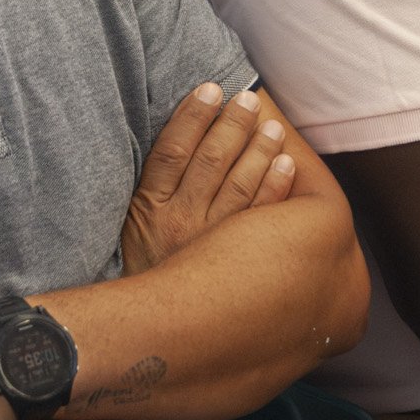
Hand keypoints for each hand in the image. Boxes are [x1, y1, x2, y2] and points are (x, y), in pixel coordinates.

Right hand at [120, 83, 297, 274]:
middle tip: (248, 100)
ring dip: (258, 150)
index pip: (172, 151)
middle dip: (232, 125)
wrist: (151, 330)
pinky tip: (287, 164)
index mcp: (148, 209)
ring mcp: (209, 244)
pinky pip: (260, 219)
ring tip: (272, 126)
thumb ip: (153, 187)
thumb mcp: (132, 226)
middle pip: (209, 162)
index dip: (192, 116)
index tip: (210, 89)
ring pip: (239, 185)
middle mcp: (179, 223)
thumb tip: (181, 133)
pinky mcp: (235, 264)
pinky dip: (275, 188)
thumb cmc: (146, 266)